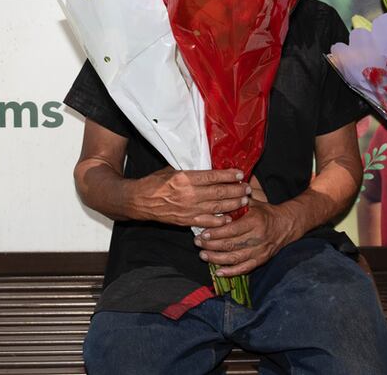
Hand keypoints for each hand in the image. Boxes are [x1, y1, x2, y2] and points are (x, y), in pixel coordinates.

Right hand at [131, 167, 250, 227]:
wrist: (139, 201)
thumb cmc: (155, 182)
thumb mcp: (172, 169)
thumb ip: (191, 169)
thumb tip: (209, 164)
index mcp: (185, 178)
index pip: (213, 176)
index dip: (229, 176)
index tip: (240, 174)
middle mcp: (189, 194)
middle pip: (219, 192)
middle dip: (236, 190)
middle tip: (247, 188)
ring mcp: (188, 209)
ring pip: (217, 207)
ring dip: (233, 204)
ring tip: (244, 201)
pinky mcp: (186, 221)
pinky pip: (207, 222)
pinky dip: (220, 221)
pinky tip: (229, 218)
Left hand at [194, 200, 299, 276]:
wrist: (286, 225)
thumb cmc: (265, 212)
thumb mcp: (252, 203)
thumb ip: (235, 203)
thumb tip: (216, 203)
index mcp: (255, 221)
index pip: (231, 230)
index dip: (215, 233)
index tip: (202, 233)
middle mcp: (258, 237)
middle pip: (230, 245)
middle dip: (211, 245)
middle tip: (198, 243)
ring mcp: (260, 251)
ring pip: (235, 258)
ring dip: (217, 259)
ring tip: (203, 255)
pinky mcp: (261, 260)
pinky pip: (245, 268)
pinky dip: (231, 272)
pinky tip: (218, 271)